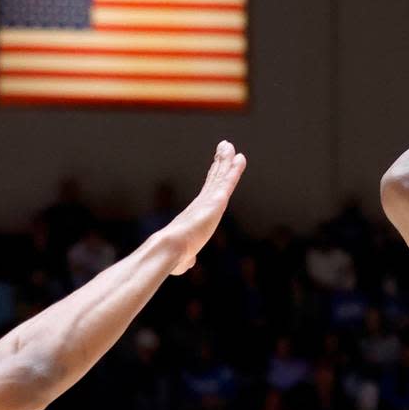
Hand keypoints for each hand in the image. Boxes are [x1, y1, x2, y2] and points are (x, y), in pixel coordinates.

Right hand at [162, 141, 246, 274]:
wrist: (168, 250)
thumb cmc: (172, 257)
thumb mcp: (183, 258)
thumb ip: (186, 259)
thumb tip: (186, 265)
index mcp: (196, 214)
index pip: (208, 191)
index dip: (214, 177)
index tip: (217, 164)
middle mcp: (201, 204)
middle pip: (214, 178)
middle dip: (220, 162)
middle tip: (225, 146)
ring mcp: (208, 201)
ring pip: (221, 176)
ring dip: (227, 160)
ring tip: (230, 145)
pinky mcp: (215, 202)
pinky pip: (228, 182)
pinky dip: (234, 170)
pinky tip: (240, 158)